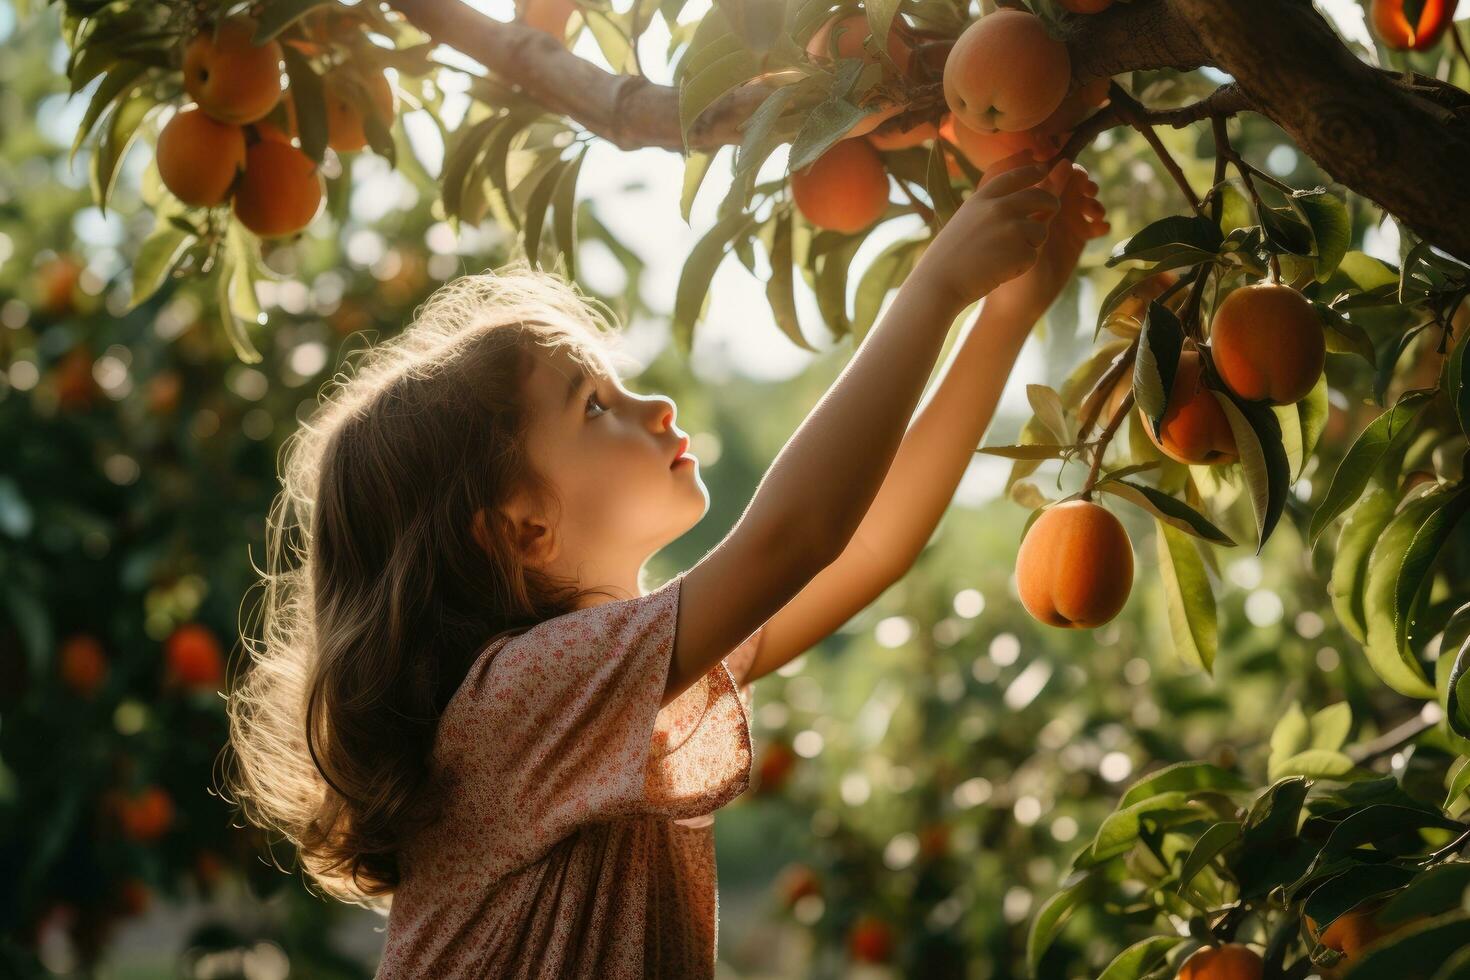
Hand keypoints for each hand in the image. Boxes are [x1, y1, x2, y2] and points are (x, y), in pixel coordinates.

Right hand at [908, 159, 1064, 312]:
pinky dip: (1021, 266)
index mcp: (982, 199)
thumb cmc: (951, 257)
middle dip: (1051, 202)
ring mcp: (1012, 228)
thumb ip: (993, 209)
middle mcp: (999, 208)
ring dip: (1030, 244)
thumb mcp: (966, 221)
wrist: (940, 282)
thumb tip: (1032, 203)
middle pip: (1040, 198)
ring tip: (1003, 257)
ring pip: (1040, 231)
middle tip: (1053, 207)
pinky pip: (1033, 256)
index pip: (1014, 177)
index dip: (1031, 171)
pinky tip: (1000, 271)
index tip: (1043, 168)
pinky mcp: (1021, 250)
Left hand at [986, 157, 1109, 321]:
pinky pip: (1094, 223)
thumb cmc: (1006, 259)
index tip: (1071, 172)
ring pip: (1087, 199)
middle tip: (1088, 192)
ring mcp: (1063, 219)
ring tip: (1094, 213)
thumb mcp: (1024, 223)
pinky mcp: (1076, 237)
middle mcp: (1046, 203)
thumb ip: (1043, 194)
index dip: (1065, 167)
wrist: (1015, 300)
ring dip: (1095, 201)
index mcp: (1028, 194)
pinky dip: (1100, 222)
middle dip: (1084, 182)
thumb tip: (1063, 163)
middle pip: (1073, 180)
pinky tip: (1099, 229)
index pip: (1050, 169)